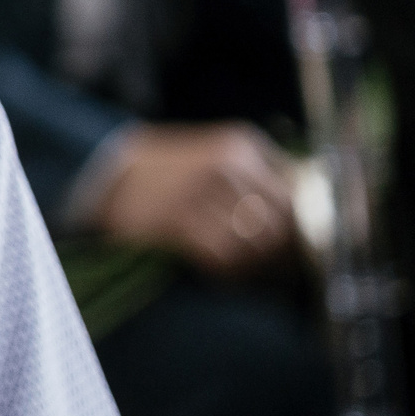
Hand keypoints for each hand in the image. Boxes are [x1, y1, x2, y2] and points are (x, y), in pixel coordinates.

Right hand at [91, 122, 294, 276]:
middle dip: (278, 251)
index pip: (292, 196)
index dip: (298, 227)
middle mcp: (226, 165)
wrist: (110, 175)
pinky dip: (226, 270)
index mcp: (241, 145)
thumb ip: (261, 174)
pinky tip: (219, 269)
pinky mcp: (178, 220)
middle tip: (273, 268)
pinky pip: (222, 256)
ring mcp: (201, 192)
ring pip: (252, 244)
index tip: (295, 247)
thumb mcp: (218, 154)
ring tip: (245, 270)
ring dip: (252, 264)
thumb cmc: (172, 171)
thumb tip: (304, 214)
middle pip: (277, 223)